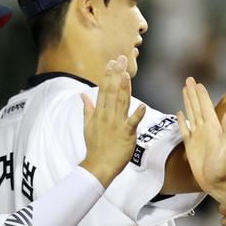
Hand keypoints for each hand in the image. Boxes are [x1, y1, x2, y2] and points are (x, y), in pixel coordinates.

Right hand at [79, 56, 146, 186]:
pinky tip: (143, 105)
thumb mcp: (87, 125)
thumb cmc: (95, 146)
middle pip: (112, 92)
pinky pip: (132, 123)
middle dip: (116, 75)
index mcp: (100, 113)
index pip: (104, 90)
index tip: (112, 62)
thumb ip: (87, 108)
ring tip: (127, 74)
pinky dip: (137, 115)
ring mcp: (116, 124)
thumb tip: (82, 95)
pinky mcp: (126, 135)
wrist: (98, 165)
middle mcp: (107, 116)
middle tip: (121, 59)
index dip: (108, 75)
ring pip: (121, 103)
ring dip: (124, 88)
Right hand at [178, 78, 225, 192]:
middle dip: (193, 93)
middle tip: (189, 79)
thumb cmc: (223, 168)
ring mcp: (197, 137)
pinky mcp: (190, 146)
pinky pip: (184, 129)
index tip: (197, 83)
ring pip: (190, 114)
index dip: (201, 95)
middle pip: (197, 107)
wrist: (217, 183)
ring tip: (184, 89)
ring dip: (187, 102)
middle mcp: (205, 130)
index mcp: (213, 128)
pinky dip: (181, 120)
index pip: (206, 107)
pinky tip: (179, 112)